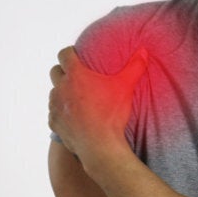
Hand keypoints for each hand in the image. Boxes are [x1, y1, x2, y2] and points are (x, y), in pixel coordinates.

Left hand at [48, 46, 147, 160]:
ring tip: (77, 97)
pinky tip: (74, 115)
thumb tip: (143, 51)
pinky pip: (54, 112)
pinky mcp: (54, 122)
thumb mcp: (126, 86)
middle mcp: (60, 88)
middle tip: (78, 76)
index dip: (70, 52)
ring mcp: (55, 106)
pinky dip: (61, 111)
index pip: (64, 54)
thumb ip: (135, 66)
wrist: (99, 145)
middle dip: (64, 71)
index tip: (76, 55)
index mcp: (76, 75)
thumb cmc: (111, 114)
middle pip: (55, 71)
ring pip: (53, 92)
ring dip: (62, 91)